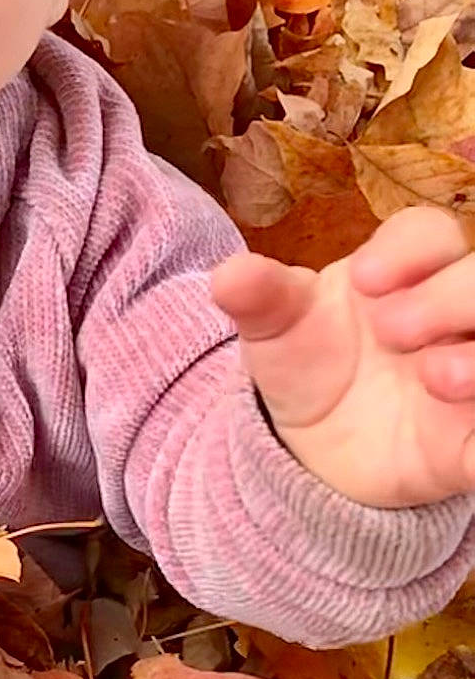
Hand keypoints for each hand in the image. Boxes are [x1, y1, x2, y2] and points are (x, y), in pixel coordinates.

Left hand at [210, 205, 474, 507]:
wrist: (311, 443)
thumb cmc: (308, 362)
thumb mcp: (276, 329)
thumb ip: (258, 299)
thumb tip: (228, 276)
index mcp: (407, 272)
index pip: (429, 234)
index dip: (409, 250)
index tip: (365, 280)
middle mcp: (453, 316)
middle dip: (450, 296)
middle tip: (390, 330)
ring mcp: (471, 373)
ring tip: (435, 377)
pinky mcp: (472, 441)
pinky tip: (471, 444)